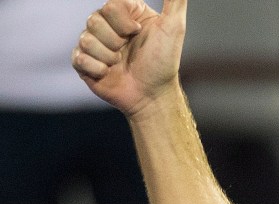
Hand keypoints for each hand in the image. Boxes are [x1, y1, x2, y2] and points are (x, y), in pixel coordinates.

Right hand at [72, 0, 187, 117]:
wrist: (152, 94)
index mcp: (126, 14)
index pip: (111, 4)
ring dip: (108, 56)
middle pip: (94, 19)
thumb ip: (175, 1)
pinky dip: (97, 68)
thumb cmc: (163, 62)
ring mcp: (94, 44)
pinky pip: (79, 58)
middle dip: (116, 39)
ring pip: (86, 38)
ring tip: (120, 63)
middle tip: (128, 51)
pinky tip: (109, 73)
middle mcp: (108, 25)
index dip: (123, 21)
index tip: (137, 32)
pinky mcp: (84, 63)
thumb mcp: (174, 27)